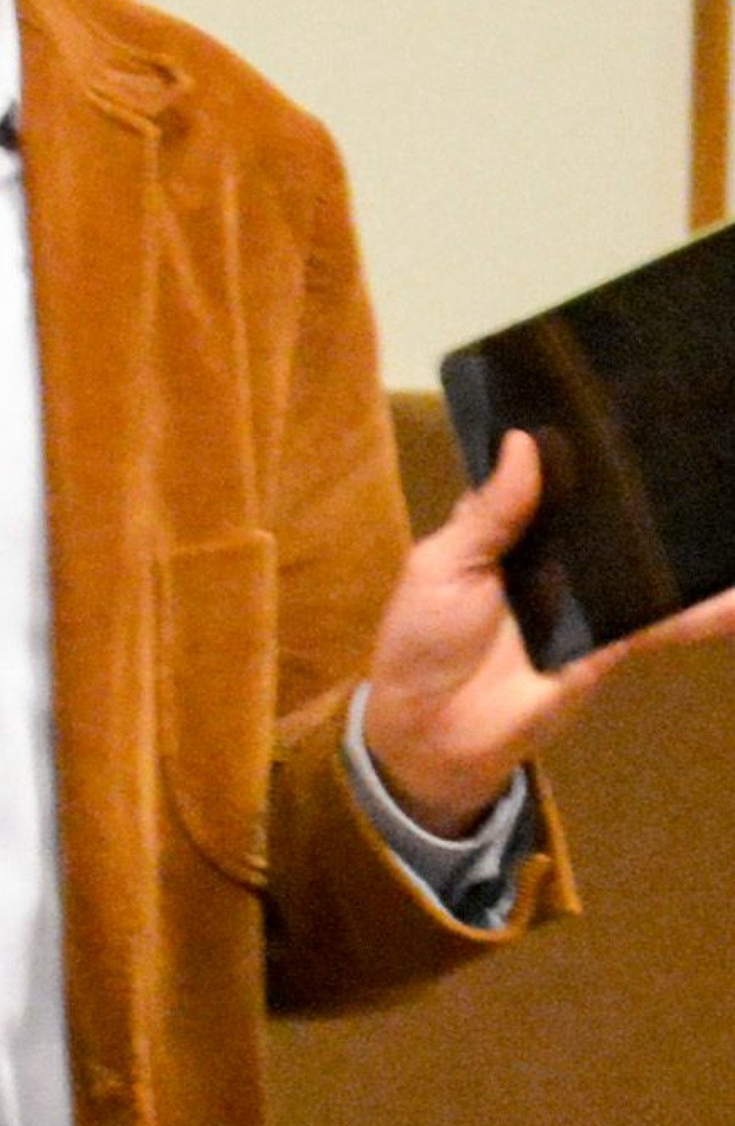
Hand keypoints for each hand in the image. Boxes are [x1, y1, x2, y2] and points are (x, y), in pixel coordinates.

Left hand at [363, 428, 734, 830]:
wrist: (436, 731)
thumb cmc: (422, 639)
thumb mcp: (440, 566)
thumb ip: (488, 511)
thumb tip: (524, 440)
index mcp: (506, 526)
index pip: (554, 472)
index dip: (584, 440)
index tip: (628, 393)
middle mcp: (555, 552)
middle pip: (610, 508)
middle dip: (650, 479)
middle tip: (704, 428)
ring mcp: (590, 593)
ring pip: (647, 552)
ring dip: (689, 535)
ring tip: (729, 488)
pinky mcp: (616, 636)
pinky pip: (665, 615)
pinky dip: (706, 607)